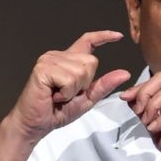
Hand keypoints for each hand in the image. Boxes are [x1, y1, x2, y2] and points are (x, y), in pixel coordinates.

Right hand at [11, 30, 130, 140]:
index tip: (119, 36)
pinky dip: (66, 93)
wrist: (36, 124)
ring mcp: (49, 60)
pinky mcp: (43, 68)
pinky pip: (69, 79)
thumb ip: (104, 85)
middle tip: (66, 94)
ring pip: (81, 71)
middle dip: (85, 83)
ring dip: (73, 90)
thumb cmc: (56, 112)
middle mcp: (58, 56)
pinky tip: (53, 96)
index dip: (103, 37)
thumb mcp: (87, 99)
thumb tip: (125, 73)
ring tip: (58, 96)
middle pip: (90, 61)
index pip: (88, 42)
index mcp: (69, 61)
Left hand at [120, 72, 160, 160]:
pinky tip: (155, 128)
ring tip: (147, 122)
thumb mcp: (158, 133)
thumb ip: (146, 116)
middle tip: (138, 110)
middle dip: (145, 91)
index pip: (157, 81)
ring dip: (153, 105)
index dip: (139, 88)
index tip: (125, 98)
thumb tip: (130, 100)